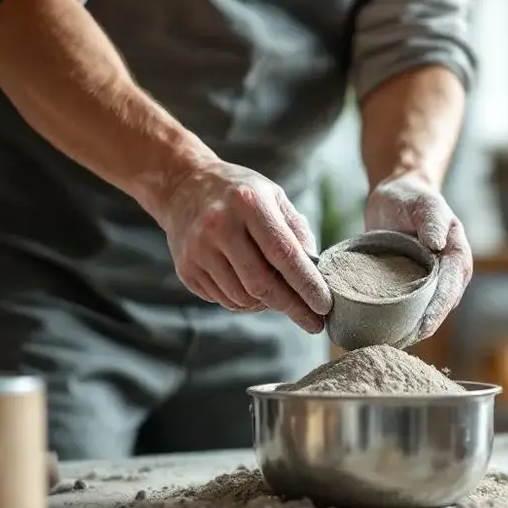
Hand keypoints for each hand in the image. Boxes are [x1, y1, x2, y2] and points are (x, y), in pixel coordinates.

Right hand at [158, 160, 331, 331]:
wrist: (183, 186)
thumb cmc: (239, 193)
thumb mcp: (273, 196)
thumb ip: (297, 231)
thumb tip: (316, 272)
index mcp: (249, 203)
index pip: (284, 254)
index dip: (307, 284)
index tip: (324, 306)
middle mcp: (220, 225)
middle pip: (262, 283)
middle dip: (291, 306)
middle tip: (312, 321)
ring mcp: (198, 249)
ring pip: (242, 298)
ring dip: (265, 304)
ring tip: (277, 295)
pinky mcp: (186, 268)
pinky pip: (222, 300)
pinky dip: (242, 301)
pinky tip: (248, 286)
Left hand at [365, 171, 471, 340]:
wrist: (396, 195)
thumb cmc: (412, 198)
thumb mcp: (423, 204)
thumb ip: (431, 220)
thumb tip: (437, 243)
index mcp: (457, 258)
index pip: (450, 291)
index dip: (437, 312)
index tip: (422, 328)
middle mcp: (448, 275)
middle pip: (439, 309)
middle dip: (422, 327)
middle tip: (399, 344)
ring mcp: (430, 283)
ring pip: (423, 312)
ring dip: (409, 328)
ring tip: (388, 343)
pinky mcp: (411, 286)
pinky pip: (408, 306)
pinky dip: (397, 318)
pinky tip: (378, 329)